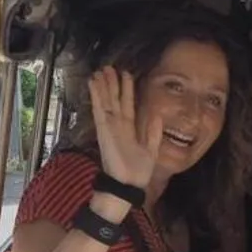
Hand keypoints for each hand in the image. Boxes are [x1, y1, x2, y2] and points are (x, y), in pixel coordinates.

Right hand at [89, 67, 162, 192]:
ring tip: (100, 70)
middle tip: (109, 67)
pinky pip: (99, 108)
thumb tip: (157, 115)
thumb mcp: (151, 150)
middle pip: (114, 99)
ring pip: (106, 100)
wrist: (128, 184)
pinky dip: (97, 95)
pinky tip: (94, 82)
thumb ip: (153, 132)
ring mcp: (109, 126)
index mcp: (128, 129)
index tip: (126, 75)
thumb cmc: (137, 172)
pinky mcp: (103, 128)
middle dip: (112, 83)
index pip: (127, 105)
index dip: (126, 90)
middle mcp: (117, 125)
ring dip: (103, 85)